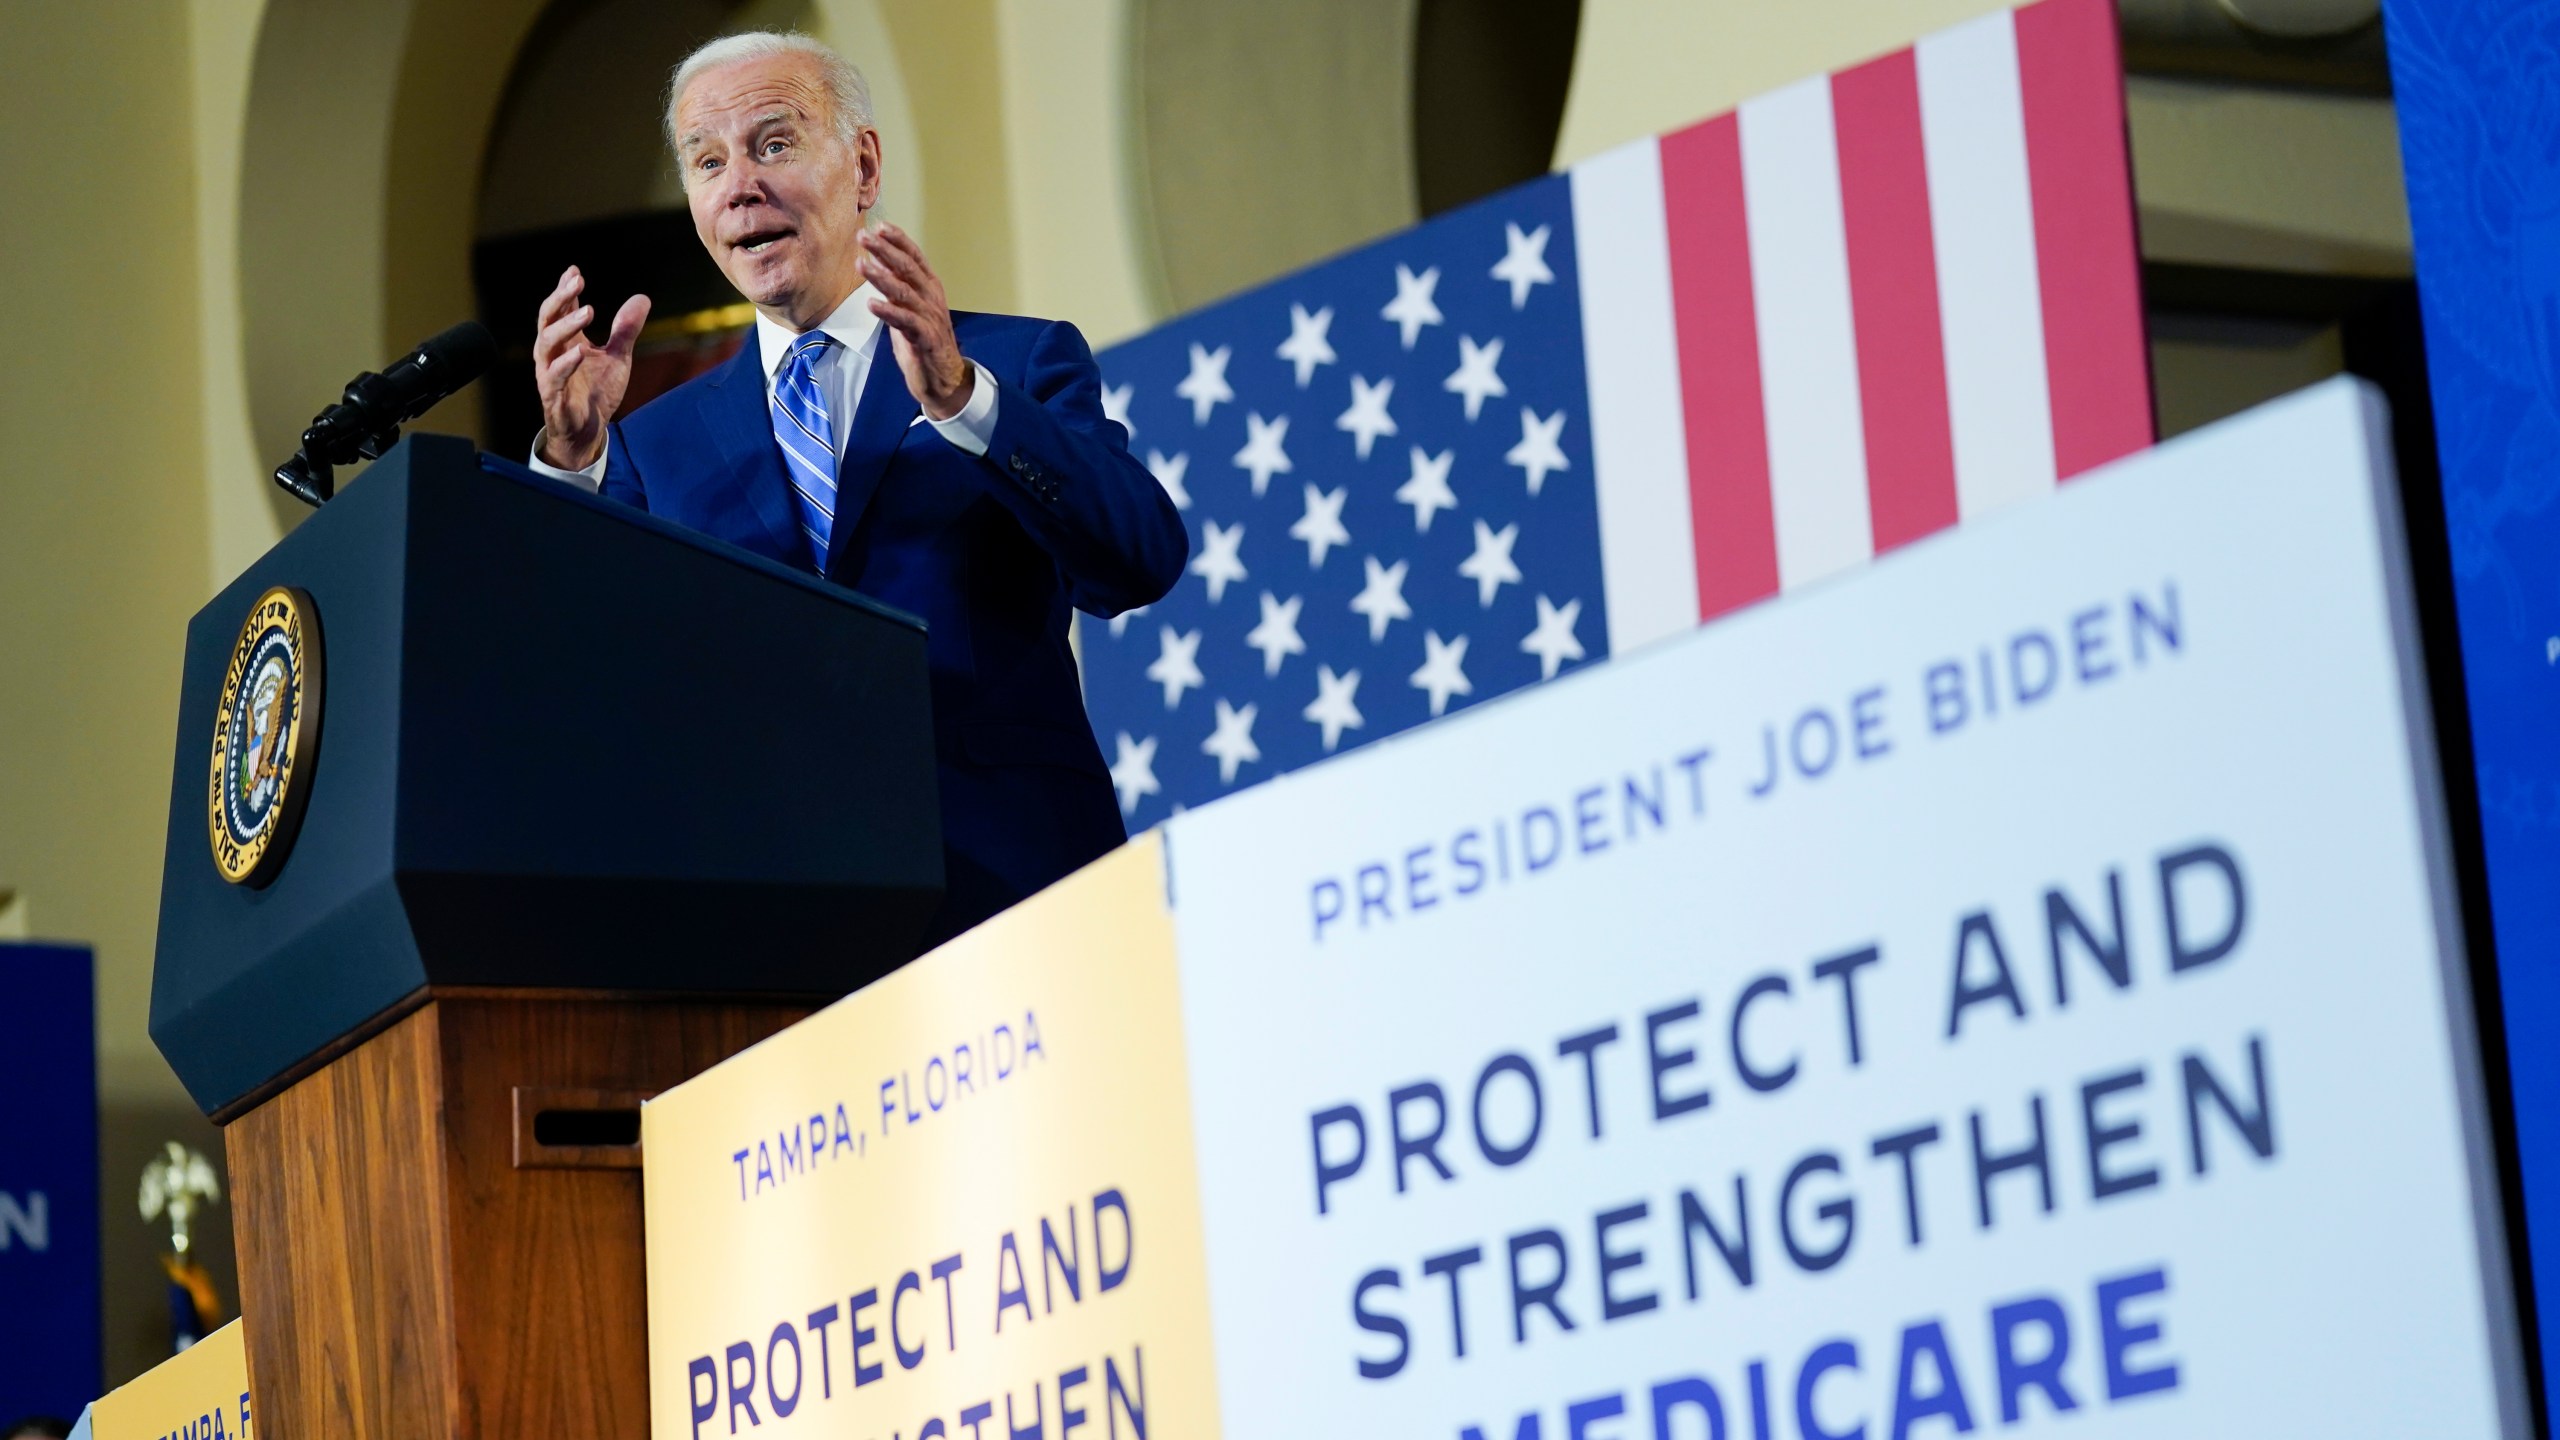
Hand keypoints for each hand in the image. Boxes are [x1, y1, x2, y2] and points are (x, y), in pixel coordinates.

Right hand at [533, 266, 650, 469]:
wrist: (588, 431)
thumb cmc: (596, 392)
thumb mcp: (618, 357)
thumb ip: (625, 330)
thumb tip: (642, 298)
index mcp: (566, 341)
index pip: (561, 308)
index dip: (565, 289)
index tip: (574, 270)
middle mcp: (553, 353)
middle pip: (547, 318)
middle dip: (560, 297)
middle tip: (577, 281)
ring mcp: (549, 373)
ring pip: (546, 342)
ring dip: (566, 325)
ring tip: (587, 311)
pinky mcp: (552, 395)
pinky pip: (554, 376)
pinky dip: (566, 363)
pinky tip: (581, 351)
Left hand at [858, 225, 971, 420]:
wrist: (944, 379)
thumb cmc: (924, 342)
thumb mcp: (910, 309)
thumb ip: (898, 287)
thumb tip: (880, 263)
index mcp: (930, 288)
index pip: (915, 257)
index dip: (898, 240)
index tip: (879, 226)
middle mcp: (932, 299)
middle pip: (908, 268)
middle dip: (885, 251)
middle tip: (863, 237)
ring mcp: (930, 318)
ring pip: (905, 292)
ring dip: (881, 277)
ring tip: (861, 264)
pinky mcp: (925, 339)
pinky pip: (906, 322)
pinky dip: (888, 312)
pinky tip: (872, 304)